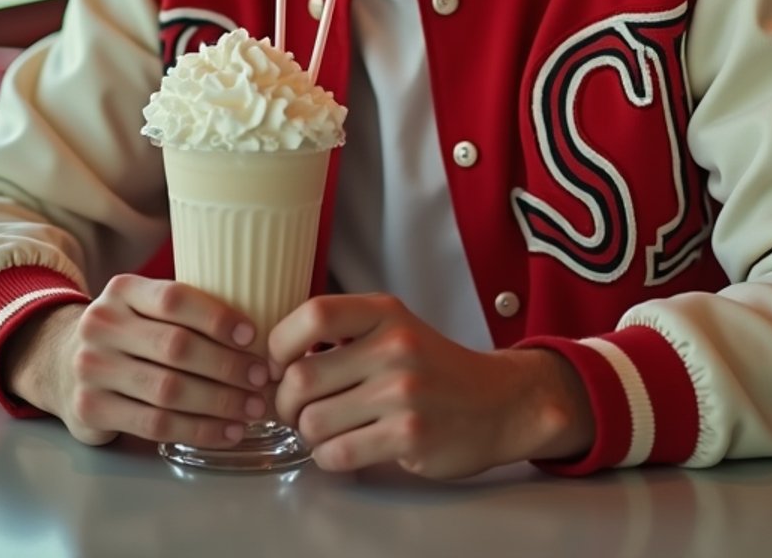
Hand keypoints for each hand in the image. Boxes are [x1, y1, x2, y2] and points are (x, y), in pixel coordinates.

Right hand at [1, 274, 271, 448]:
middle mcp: (102, 325)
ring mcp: (92, 369)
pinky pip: (154, 425)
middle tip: (260, 379)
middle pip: (176, 348)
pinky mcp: (90, 409)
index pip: (174, 298)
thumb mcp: (141, 305)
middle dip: (227, 366)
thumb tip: (256, 332)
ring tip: (251, 409)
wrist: (59, 362)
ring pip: (168, 390)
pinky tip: (226, 432)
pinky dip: (197, 430)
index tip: (252, 334)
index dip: (216, 317)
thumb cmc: (125, 332)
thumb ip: (183, 309)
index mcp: (122, 290)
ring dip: (218, 403)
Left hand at [269, 293, 593, 478]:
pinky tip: (345, 448)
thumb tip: (273, 359)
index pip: (312, 314)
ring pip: (313, 422)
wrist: (497, 402)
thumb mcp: (393, 327)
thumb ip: (343, 332)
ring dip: (309, 434)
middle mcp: (394, 347)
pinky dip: (328, 458)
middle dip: (286, 401)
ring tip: (327, 429)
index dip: (280, 343)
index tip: (278, 364)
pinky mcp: (409, 436)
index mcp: (384, 313)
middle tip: (296, 408)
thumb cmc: (432, 367)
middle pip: (301, 377)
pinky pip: (337, 454)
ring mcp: (403, 393)